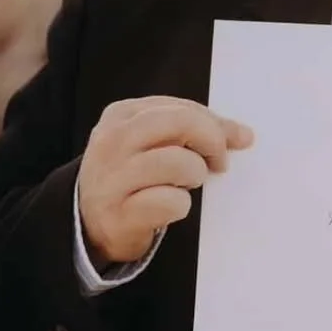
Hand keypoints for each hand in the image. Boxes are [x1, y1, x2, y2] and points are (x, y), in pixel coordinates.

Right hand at [78, 95, 253, 268]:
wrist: (89, 223)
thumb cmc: (132, 176)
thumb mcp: (151, 142)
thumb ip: (193, 130)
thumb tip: (243, 134)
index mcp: (122, 115)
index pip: (183, 107)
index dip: (216, 124)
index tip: (234, 140)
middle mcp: (113, 141)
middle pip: (183, 123)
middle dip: (213, 142)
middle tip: (219, 163)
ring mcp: (113, 178)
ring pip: (181, 162)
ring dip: (195, 176)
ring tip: (184, 185)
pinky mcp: (120, 214)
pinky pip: (172, 202)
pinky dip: (180, 206)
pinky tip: (168, 208)